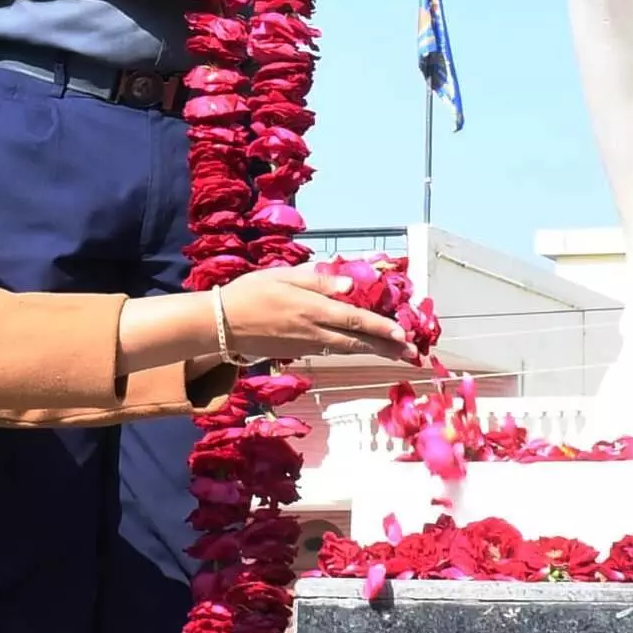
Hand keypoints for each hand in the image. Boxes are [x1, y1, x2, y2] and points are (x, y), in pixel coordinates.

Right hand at [218, 265, 414, 362]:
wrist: (221, 325)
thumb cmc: (250, 293)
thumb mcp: (283, 277)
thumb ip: (318, 282)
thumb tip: (350, 286)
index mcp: (313, 309)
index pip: (355, 320)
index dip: (382, 329)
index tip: (404, 335)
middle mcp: (314, 331)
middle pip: (358, 342)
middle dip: (387, 348)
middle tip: (412, 355)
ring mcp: (307, 345)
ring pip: (346, 349)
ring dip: (373, 351)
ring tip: (396, 354)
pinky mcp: (298, 351)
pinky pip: (331, 349)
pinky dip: (351, 349)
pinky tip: (361, 347)